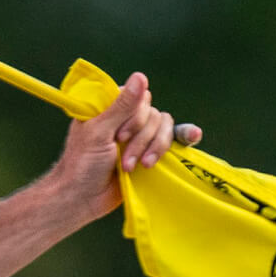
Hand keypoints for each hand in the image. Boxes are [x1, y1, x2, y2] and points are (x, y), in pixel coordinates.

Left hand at [46, 71, 201, 221]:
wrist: (83, 199)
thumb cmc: (82, 164)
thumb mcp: (99, 132)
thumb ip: (122, 106)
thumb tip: (141, 76)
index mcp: (110, 108)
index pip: (138, 97)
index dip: (134, 116)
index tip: (119, 136)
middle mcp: (126, 119)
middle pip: (152, 114)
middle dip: (141, 139)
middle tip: (123, 160)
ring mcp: (139, 136)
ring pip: (163, 127)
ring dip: (153, 148)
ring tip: (140, 166)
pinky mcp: (149, 153)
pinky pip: (171, 140)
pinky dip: (182, 138)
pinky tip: (193, 137)